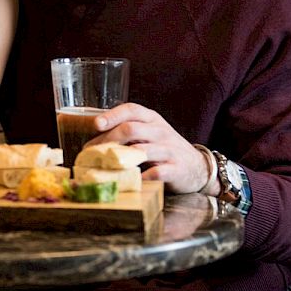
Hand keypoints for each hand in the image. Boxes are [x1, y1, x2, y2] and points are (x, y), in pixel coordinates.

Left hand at [85, 103, 211, 193]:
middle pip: (131, 129)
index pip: (131, 109)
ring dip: (121, 159)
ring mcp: (169, 150)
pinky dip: (142, 177)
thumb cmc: (165, 149)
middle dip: (109, 140)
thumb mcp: (149, 134)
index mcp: (151, 119)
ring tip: (104, 167)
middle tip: (93, 153)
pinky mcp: (176, 169)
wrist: (198, 167)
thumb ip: (127, 132)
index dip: (112, 115)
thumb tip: (93, 141)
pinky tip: (130, 181)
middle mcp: (160, 131)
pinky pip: (157, 172)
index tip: (96, 124)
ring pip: (143, 150)